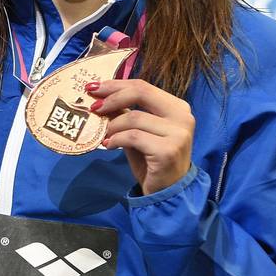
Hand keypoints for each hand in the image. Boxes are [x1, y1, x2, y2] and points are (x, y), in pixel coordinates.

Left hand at [88, 78, 194, 194]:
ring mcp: (178, 133)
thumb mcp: (137, 131)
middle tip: (94, 107)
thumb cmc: (151, 159)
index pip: (143, 86)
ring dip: (112, 126)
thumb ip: (124, 114)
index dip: (115, 85)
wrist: (168, 190)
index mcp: (177, 107)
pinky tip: (110, 146)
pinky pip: (133, 137)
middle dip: (112, 98)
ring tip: (105, 136)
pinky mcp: (168, 150)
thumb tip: (99, 96)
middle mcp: (182, 116)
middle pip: (140, 93)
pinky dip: (116, 140)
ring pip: (134, 118)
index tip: (93, 88)